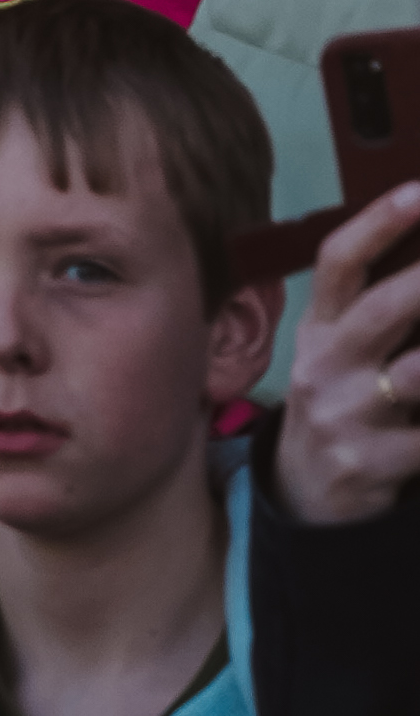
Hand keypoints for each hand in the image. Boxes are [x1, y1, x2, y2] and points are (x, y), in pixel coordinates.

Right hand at [279, 181, 419, 530]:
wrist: (306, 493)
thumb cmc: (343, 402)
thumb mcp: (340, 352)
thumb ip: (377, 311)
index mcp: (321, 327)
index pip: (338, 261)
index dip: (378, 223)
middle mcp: (326, 365)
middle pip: (380, 310)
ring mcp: (347, 416)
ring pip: (416, 377)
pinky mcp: (372, 465)